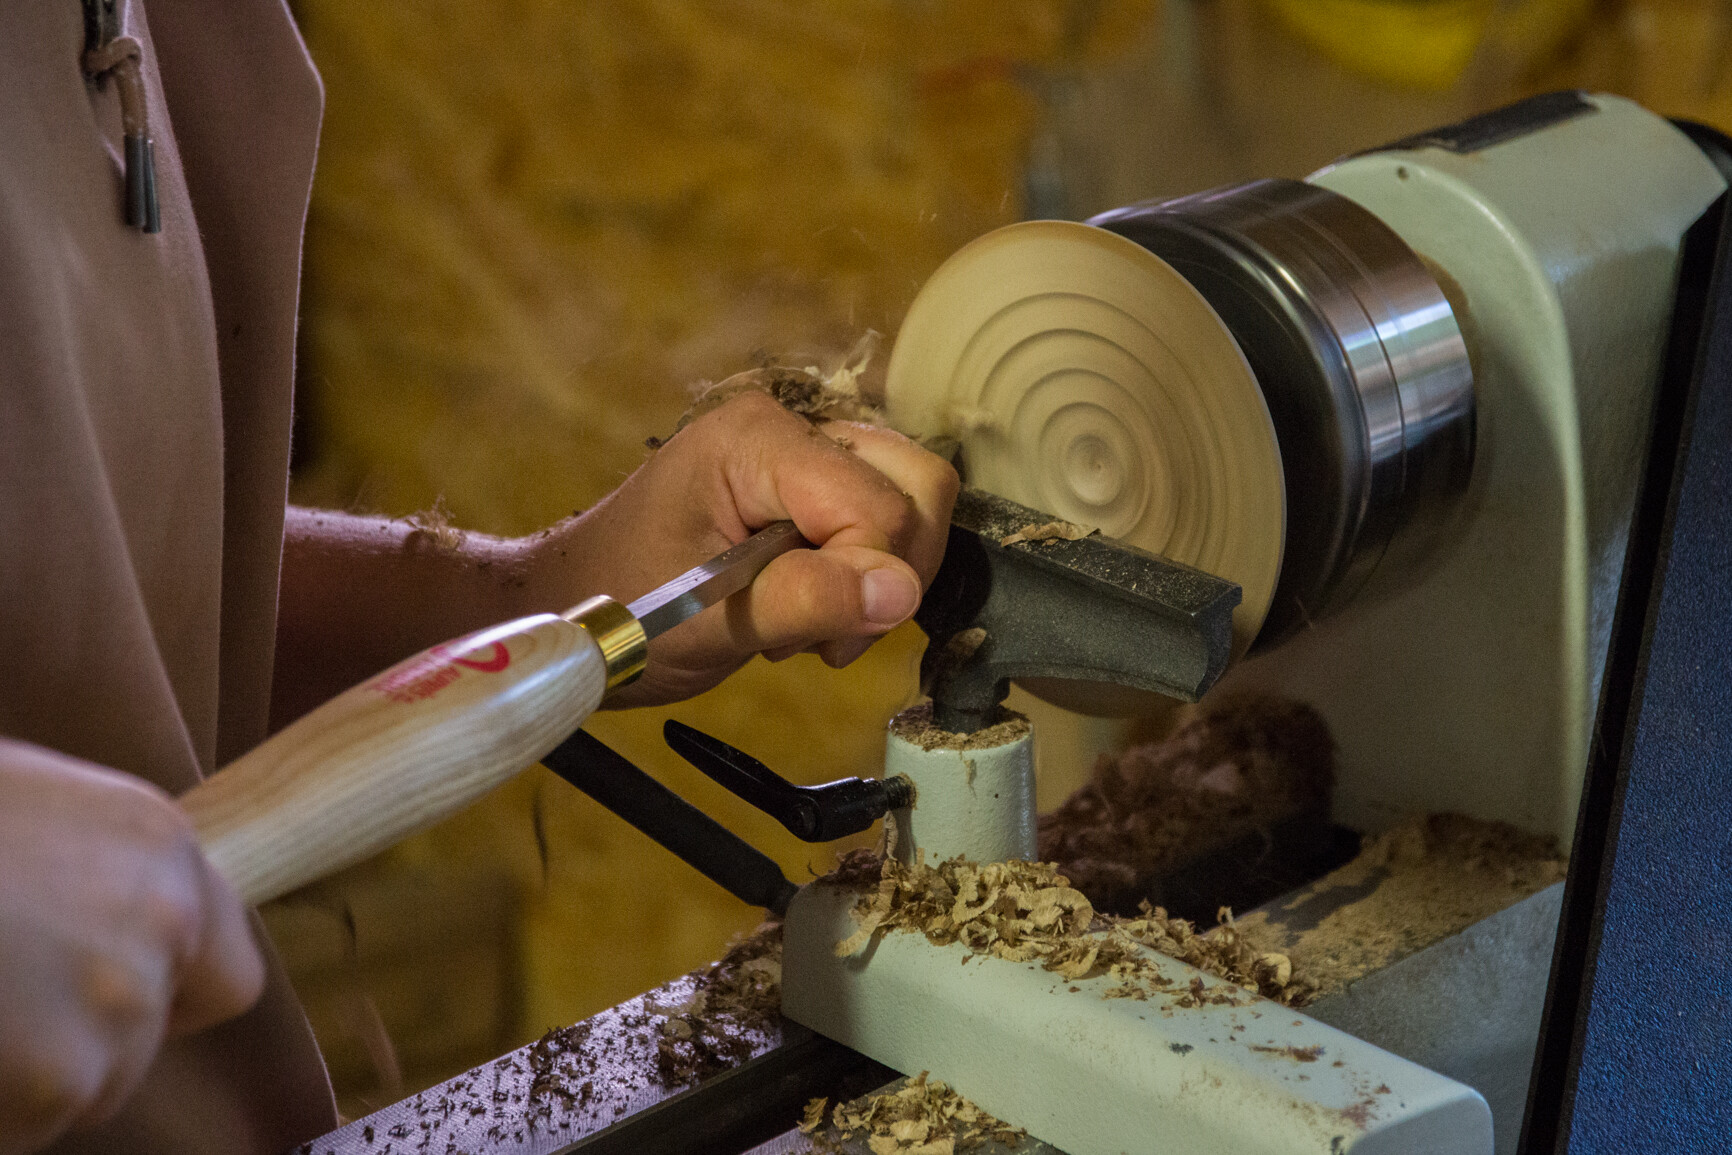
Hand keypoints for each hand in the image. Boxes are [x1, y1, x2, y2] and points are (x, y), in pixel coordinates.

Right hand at [0, 742, 264, 1153]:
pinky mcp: (57, 1082)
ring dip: (18, 1077)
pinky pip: (23, 1128)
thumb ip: (88, 873)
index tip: (92, 1005)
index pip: (223, 972)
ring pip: (80, 1093)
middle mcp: (163, 922)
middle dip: (68, 1045)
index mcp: (156, 844)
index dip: (162, 1001)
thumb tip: (104, 933)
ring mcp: (118, 1007)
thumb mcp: (22, 808)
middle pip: (140, 1042)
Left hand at [533, 386, 958, 705]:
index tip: (806, 637)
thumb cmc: (621, 609)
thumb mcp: (707, 621)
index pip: (878, 507)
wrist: (577, 607)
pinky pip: (888, 518)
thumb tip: (901, 593)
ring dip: (879, 580)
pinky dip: (868, 576)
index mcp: (757, 439)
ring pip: (915, 503)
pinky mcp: (814, 479)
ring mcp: (807, 448)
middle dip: (886, 575)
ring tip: (803, 623)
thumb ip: (806, 600)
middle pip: (917, 487)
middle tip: (816, 631)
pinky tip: (810, 606)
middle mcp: (792, 425)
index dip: (865, 582)